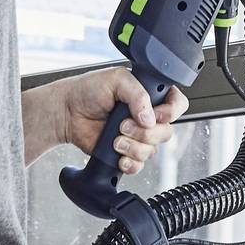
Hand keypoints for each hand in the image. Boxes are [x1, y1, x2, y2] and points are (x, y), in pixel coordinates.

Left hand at [64, 67, 186, 175]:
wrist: (67, 112)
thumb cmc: (88, 90)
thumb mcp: (117, 79)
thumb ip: (138, 93)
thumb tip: (149, 117)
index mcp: (150, 95)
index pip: (177, 104)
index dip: (171, 112)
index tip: (155, 114)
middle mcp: (147, 116)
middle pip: (166, 132)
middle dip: (144, 132)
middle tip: (123, 124)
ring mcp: (137, 136)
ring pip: (152, 150)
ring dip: (133, 147)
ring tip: (115, 139)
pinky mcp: (126, 153)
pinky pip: (139, 165)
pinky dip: (129, 162)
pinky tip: (118, 154)